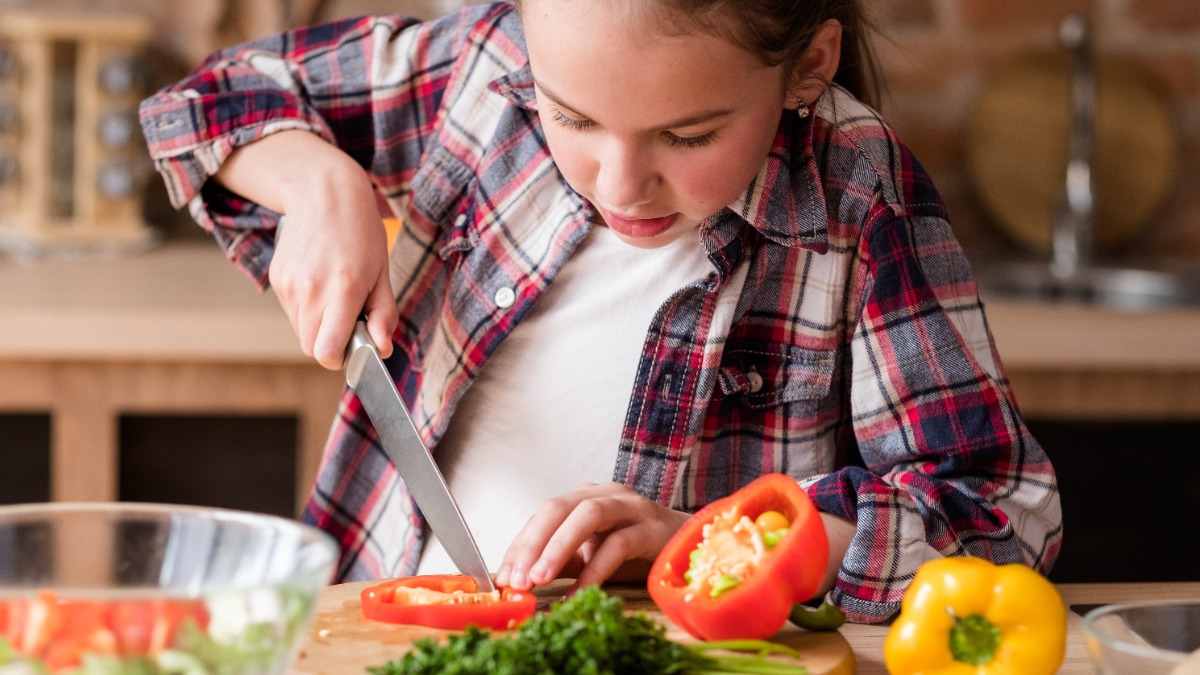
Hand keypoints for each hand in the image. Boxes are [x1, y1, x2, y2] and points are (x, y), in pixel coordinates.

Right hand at [216, 131, 398, 368]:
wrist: (323, 192)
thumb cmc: (360, 231)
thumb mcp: (382, 272)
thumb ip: (383, 314)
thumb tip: (382, 348)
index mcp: (342, 290)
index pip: (325, 352)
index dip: (340, 358)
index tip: (353, 347)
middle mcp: (310, 290)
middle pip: (311, 347)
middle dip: (330, 343)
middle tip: (349, 318)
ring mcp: (289, 285)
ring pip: (300, 330)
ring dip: (318, 324)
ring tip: (335, 293)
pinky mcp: (277, 279)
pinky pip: (291, 310)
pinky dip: (306, 307)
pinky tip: (320, 280)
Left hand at [495, 482, 690, 591]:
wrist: (688, 547)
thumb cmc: (636, 550)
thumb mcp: (591, 554)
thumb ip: (560, 561)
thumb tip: (519, 579)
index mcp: (585, 496)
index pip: (542, 514)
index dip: (520, 545)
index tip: (503, 577)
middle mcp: (605, 493)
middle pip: (558, 507)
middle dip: (533, 543)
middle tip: (518, 579)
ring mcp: (630, 506)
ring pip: (587, 515)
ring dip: (558, 547)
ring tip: (540, 579)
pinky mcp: (651, 527)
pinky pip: (618, 544)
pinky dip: (595, 571)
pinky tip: (579, 593)